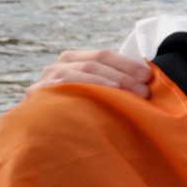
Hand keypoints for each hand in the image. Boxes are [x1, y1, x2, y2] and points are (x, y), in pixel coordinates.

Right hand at [27, 50, 151, 98]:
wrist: (45, 130)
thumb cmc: (79, 109)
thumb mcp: (95, 90)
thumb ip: (113, 81)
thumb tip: (147, 80)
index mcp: (74, 59)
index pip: (103, 55)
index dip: (127, 64)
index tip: (148, 76)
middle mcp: (58, 65)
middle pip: (94, 64)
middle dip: (123, 76)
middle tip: (144, 91)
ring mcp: (47, 79)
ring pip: (80, 73)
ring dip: (107, 82)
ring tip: (127, 94)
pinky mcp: (38, 94)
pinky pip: (63, 87)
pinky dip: (84, 88)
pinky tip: (100, 97)